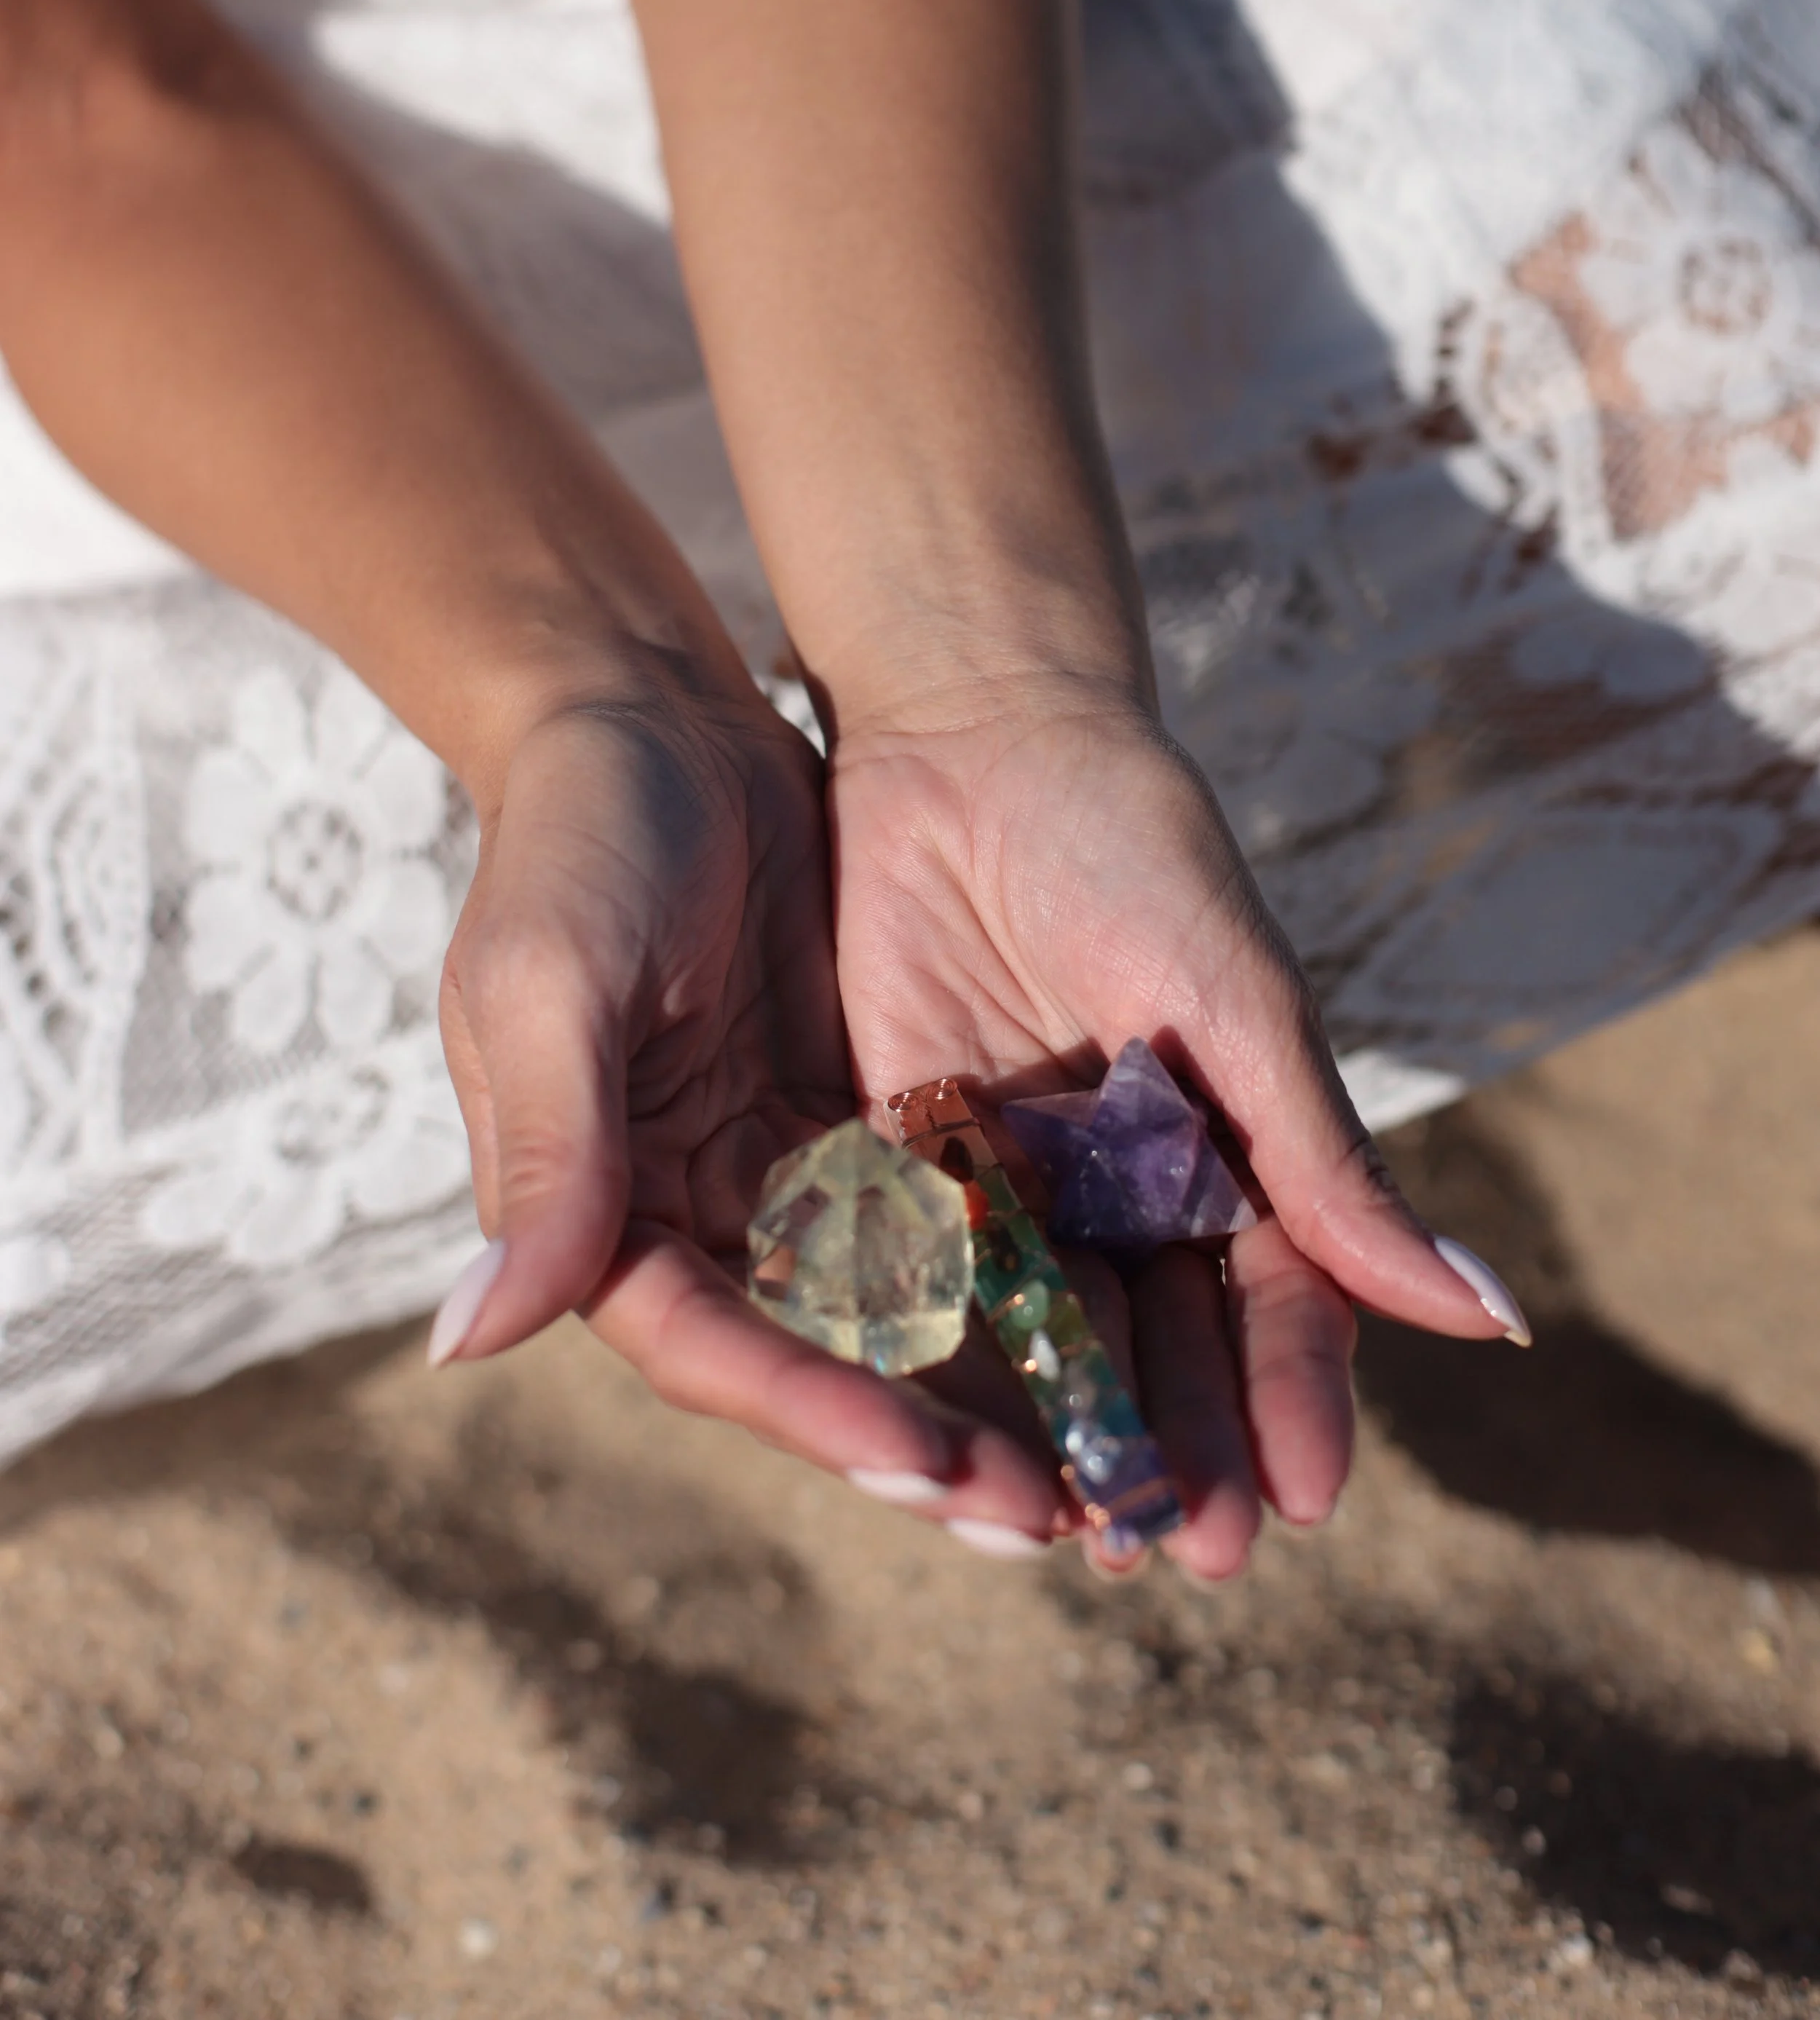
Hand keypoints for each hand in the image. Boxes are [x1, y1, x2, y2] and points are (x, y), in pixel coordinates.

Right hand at [433, 678, 1066, 1538]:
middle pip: (818, 1361)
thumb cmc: (575, 840)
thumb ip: (544, 1158)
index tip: (934, 1461)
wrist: (648, 715)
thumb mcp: (548, 985)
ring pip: (897, 1313)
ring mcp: (783, 1169)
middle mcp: (695, 1215)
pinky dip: (1013, 1276)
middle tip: (1052, 1520)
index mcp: (605, 1213)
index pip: (714, 1348)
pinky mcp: (859, 1112)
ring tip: (1099, 1470)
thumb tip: (468, 1340)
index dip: (820, 1412)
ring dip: (988, 1387)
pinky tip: (1104, 1324)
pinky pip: (945, 1217)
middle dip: (929, 1442)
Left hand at [827, 676, 1524, 1578]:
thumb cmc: (1136, 847)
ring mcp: (1014, 1173)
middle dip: (1175, 1448)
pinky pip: (924, 1273)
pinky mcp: (904, 1148)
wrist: (973, 735)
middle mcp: (1125, 1181)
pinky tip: (943, 1434)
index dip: (1291, 1398)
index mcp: (1228, 1148)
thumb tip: (1492, 1320)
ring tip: (1074, 1537)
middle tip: (1182, 1554)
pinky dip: (938, 1356)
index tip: (1302, 1498)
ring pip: (1045, 1332)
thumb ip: (1328, 1166)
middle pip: (1158, 1342)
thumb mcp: (1240, 1005)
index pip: (1275, 1300)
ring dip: (1062, 1435)